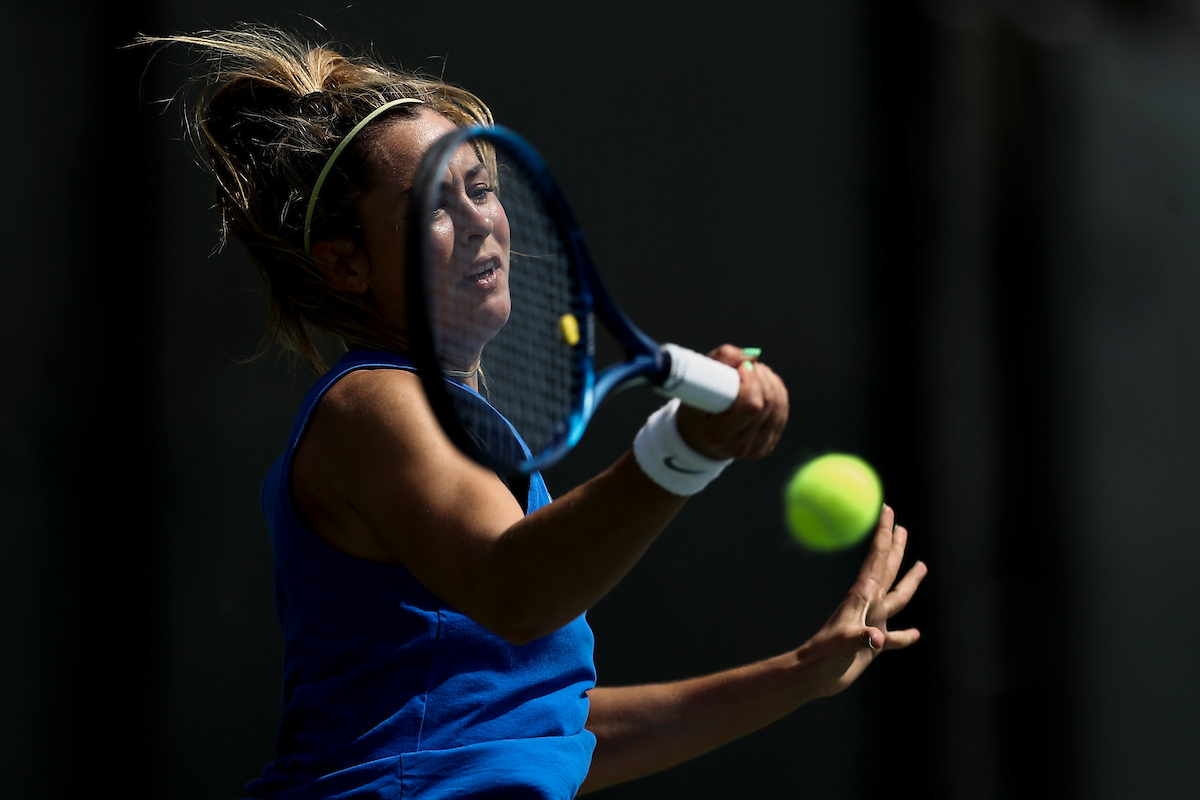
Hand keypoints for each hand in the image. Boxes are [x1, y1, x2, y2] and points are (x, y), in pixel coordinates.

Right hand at [675, 344, 787, 459]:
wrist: (699, 436)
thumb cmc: (697, 404)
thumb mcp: (697, 379)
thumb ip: (722, 358)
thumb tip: (753, 355)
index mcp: (717, 435)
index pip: (751, 405)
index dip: (752, 380)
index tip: (742, 367)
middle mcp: (739, 446)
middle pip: (767, 403)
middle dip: (761, 376)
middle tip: (747, 365)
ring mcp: (756, 449)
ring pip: (778, 406)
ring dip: (770, 381)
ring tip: (755, 372)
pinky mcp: (767, 445)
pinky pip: (782, 412)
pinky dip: (776, 392)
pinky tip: (764, 384)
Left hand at [793, 505, 926, 698]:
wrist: (812, 677)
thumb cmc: (823, 659)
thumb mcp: (842, 645)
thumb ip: (861, 639)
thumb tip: (878, 638)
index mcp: (861, 597)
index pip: (876, 558)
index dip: (883, 533)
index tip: (887, 509)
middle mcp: (867, 606)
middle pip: (885, 569)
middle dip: (894, 547)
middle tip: (901, 526)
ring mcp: (870, 624)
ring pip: (895, 597)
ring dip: (908, 580)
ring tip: (921, 565)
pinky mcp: (872, 646)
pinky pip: (894, 636)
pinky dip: (904, 635)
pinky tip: (915, 633)